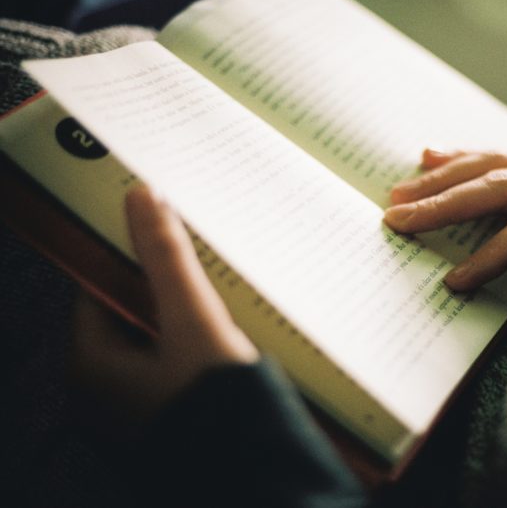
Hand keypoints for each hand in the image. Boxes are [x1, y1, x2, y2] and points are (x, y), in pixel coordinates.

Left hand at [71, 186, 257, 419]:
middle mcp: (101, 389)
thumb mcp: (192, 320)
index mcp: (90, 363)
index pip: (99, 288)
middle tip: (197, 259)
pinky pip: (170, 365)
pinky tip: (222, 333)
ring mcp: (133, 408)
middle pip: (128, 314)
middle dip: (162, 285)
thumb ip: (167, 259)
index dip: (128, 256)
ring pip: (153, 340)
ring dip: (180, 314)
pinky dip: (190, 344)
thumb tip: (141, 194)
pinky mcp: (164, 417)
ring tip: (216, 290)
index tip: (160, 231)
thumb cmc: (213, 400)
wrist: (257, 472)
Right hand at [384, 144, 506, 289]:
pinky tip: (428, 156)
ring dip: (441, 179)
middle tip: (398, 222)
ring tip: (398, 196)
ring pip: (490, 163)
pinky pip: (498, 148)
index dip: (495, 252)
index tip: (455, 279)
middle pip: (499, 187)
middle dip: (446, 205)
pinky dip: (462, 151)